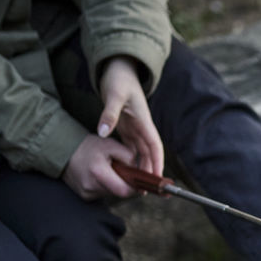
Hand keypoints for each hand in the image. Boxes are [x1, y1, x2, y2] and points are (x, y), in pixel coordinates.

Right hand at [61, 133, 139, 199]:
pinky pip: (102, 194)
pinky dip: (106, 186)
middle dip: (125, 184)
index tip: (140, 182)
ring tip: (109, 171)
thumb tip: (139, 171)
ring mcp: (86, 193)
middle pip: (118, 193)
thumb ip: (128, 156)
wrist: (63, 151)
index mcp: (98, 172)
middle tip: (125, 172)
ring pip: (111, 194)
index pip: (123, 190)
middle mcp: (90, 186)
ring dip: (115, 185)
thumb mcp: (111, 145)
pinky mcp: (84, 196)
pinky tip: (100, 175)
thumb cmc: (89, 146)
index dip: (135, 188)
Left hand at [98, 56, 163, 177]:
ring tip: (136, 187)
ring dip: (140, 169)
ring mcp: (135, 129)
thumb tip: (103, 133)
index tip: (157, 179)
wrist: (119, 69)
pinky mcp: (127, 129)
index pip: (155, 147)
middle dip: (150, 172)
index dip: (158, 163)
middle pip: (150, 154)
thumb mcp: (113, 95)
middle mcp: (142, 128)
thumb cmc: (119, 79)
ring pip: (141, 154)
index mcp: (144, 122)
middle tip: (146, 191)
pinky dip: (130, 161)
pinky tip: (124, 172)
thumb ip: (108, 114)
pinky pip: (131, 149)